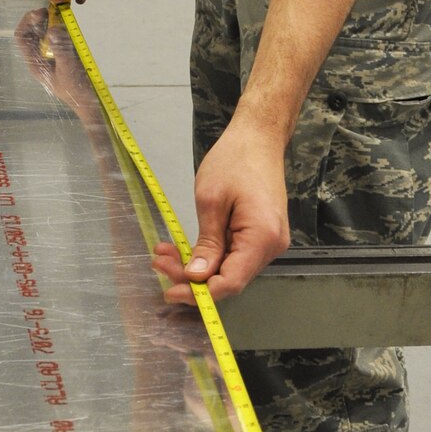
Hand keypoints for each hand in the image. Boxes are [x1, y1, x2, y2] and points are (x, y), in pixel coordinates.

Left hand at [152, 111, 289, 304]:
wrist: (258, 137)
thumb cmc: (235, 160)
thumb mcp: (211, 201)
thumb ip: (206, 244)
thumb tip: (196, 278)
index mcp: (262, 237)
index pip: (230, 283)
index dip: (200, 294)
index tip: (170, 291)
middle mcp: (271, 246)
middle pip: (229, 278)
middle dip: (192, 277)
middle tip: (159, 263)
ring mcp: (268, 241)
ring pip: (229, 268)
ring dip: (197, 265)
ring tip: (165, 252)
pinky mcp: (261, 235)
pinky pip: (234, 255)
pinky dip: (209, 254)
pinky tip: (184, 247)